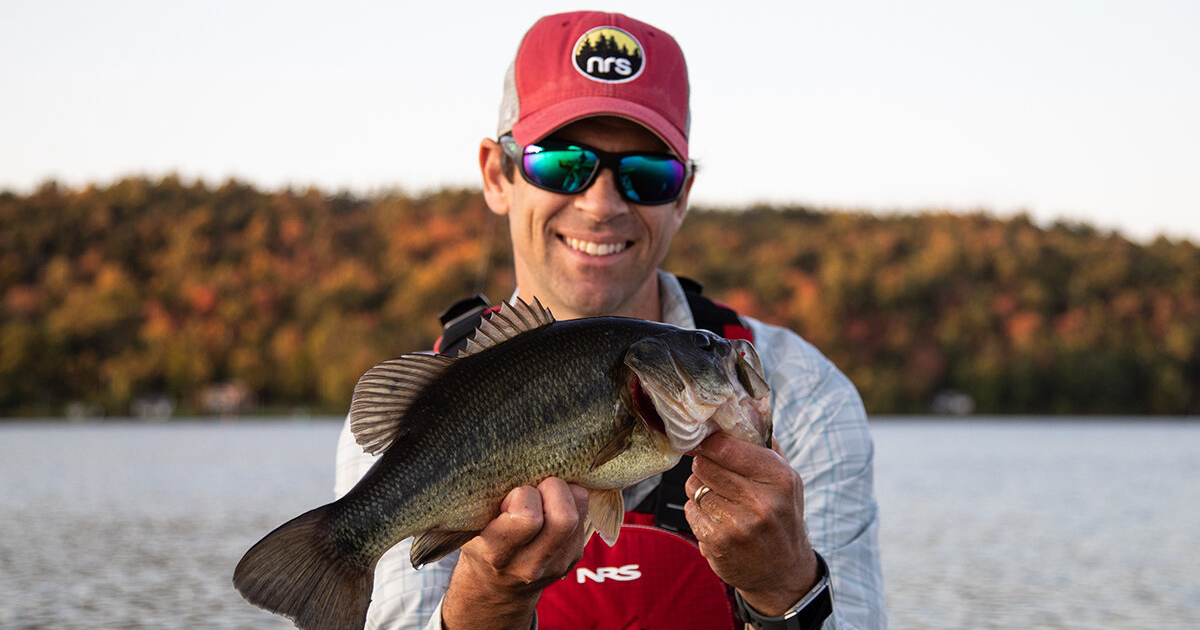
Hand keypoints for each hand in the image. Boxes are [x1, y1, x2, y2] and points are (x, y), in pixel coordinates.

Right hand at [441, 478, 590, 629]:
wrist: (495, 588)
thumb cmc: (480, 543)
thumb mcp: (471, 526)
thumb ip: (486, 501)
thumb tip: (513, 461)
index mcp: (499, 553)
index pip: (527, 517)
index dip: (522, 495)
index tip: (511, 496)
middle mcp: (531, 564)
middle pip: (564, 518)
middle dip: (552, 489)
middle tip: (536, 488)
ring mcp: (557, 563)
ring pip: (580, 512)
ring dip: (565, 493)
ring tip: (545, 495)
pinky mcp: (574, 557)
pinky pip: (585, 516)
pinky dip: (572, 502)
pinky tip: (553, 506)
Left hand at [684, 433, 819, 616]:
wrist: (782, 571)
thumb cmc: (781, 517)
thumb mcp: (787, 480)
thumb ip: (766, 446)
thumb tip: (749, 407)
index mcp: (780, 478)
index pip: (727, 447)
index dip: (709, 443)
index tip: (705, 443)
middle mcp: (761, 501)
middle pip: (706, 465)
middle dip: (704, 467)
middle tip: (715, 475)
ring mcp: (739, 525)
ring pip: (695, 487)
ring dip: (700, 491)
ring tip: (721, 500)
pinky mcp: (719, 543)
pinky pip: (691, 510)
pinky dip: (697, 512)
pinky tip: (716, 520)